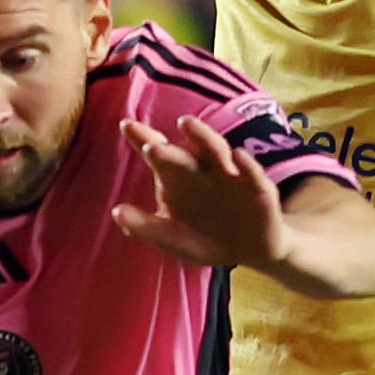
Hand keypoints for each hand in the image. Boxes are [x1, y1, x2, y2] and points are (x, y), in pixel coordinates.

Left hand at [114, 116, 291, 270]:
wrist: (251, 251)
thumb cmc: (208, 239)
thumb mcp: (175, 239)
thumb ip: (148, 227)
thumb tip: (116, 214)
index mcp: (177, 179)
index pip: (158, 154)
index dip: (143, 138)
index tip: (126, 125)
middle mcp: (201, 170)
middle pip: (181, 154)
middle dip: (166, 149)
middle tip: (150, 146)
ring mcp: (230, 175)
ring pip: (215, 150)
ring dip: (202, 137)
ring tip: (186, 123)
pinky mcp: (258, 188)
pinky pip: (252, 174)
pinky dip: (246, 165)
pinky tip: (238, 156)